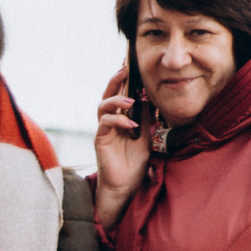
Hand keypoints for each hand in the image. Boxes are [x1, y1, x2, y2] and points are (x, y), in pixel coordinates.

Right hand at [94, 66, 151, 229]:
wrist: (125, 185)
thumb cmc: (134, 162)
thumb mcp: (145, 136)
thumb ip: (146, 118)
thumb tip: (150, 99)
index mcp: (120, 118)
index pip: (120, 94)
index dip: (123, 80)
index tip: (130, 65)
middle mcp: (109, 122)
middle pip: (107, 94)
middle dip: (116, 80)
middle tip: (125, 68)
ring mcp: (104, 130)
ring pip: (102, 106)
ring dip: (116, 99)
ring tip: (129, 99)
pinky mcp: (100, 140)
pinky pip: (105, 124)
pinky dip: (118, 121)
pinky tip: (131, 124)